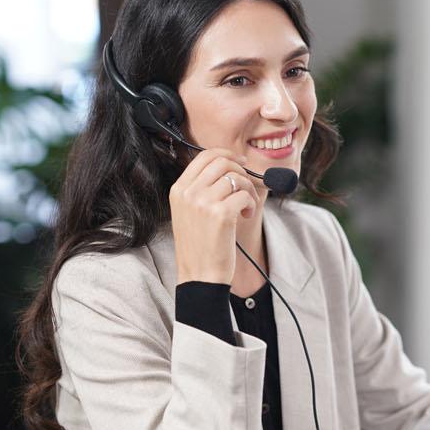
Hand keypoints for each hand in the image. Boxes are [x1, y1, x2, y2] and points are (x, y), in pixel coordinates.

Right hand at [169, 149, 256, 285]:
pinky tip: (245, 215)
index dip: (227, 155)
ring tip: (246, 207)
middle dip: (241, 172)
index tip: (241, 162)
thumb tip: (229, 165)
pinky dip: (251, 203)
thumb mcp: (190, 211)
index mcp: (178, 190)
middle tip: (246, 188)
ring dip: (249, 190)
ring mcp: (203, 202)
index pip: (203, 156)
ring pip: (237, 178)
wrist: (199, 274)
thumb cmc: (200, 244)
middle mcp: (188, 193)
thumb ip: (201, 188)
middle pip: (222, 162)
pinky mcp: (220, 214)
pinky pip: (245, 195)